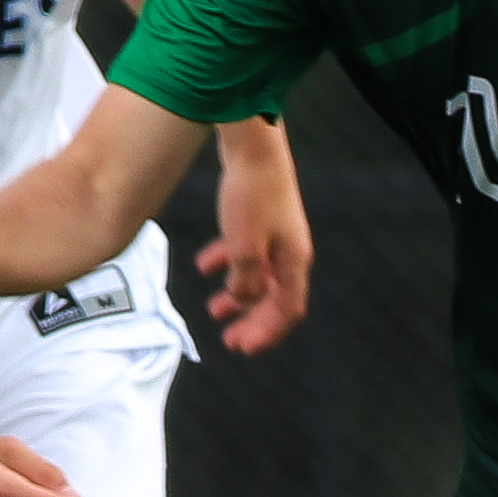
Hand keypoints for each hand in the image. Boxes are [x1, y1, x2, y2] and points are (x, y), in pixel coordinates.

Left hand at [198, 135, 313, 355]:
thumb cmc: (251, 195)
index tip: (243, 348)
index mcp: (293, 262)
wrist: (253, 148)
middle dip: (252, 321)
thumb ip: (245, 280)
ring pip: (260, 277)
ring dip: (238, 297)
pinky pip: (247, 252)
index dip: (267, 333)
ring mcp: (277, 235)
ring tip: (214, 309)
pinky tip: (204, 266)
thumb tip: (243, 300)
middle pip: (275, 299)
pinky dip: (227, 264)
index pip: (288, 311)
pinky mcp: (262, 219)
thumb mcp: (244, 246)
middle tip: (229, 340)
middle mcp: (290, 252)